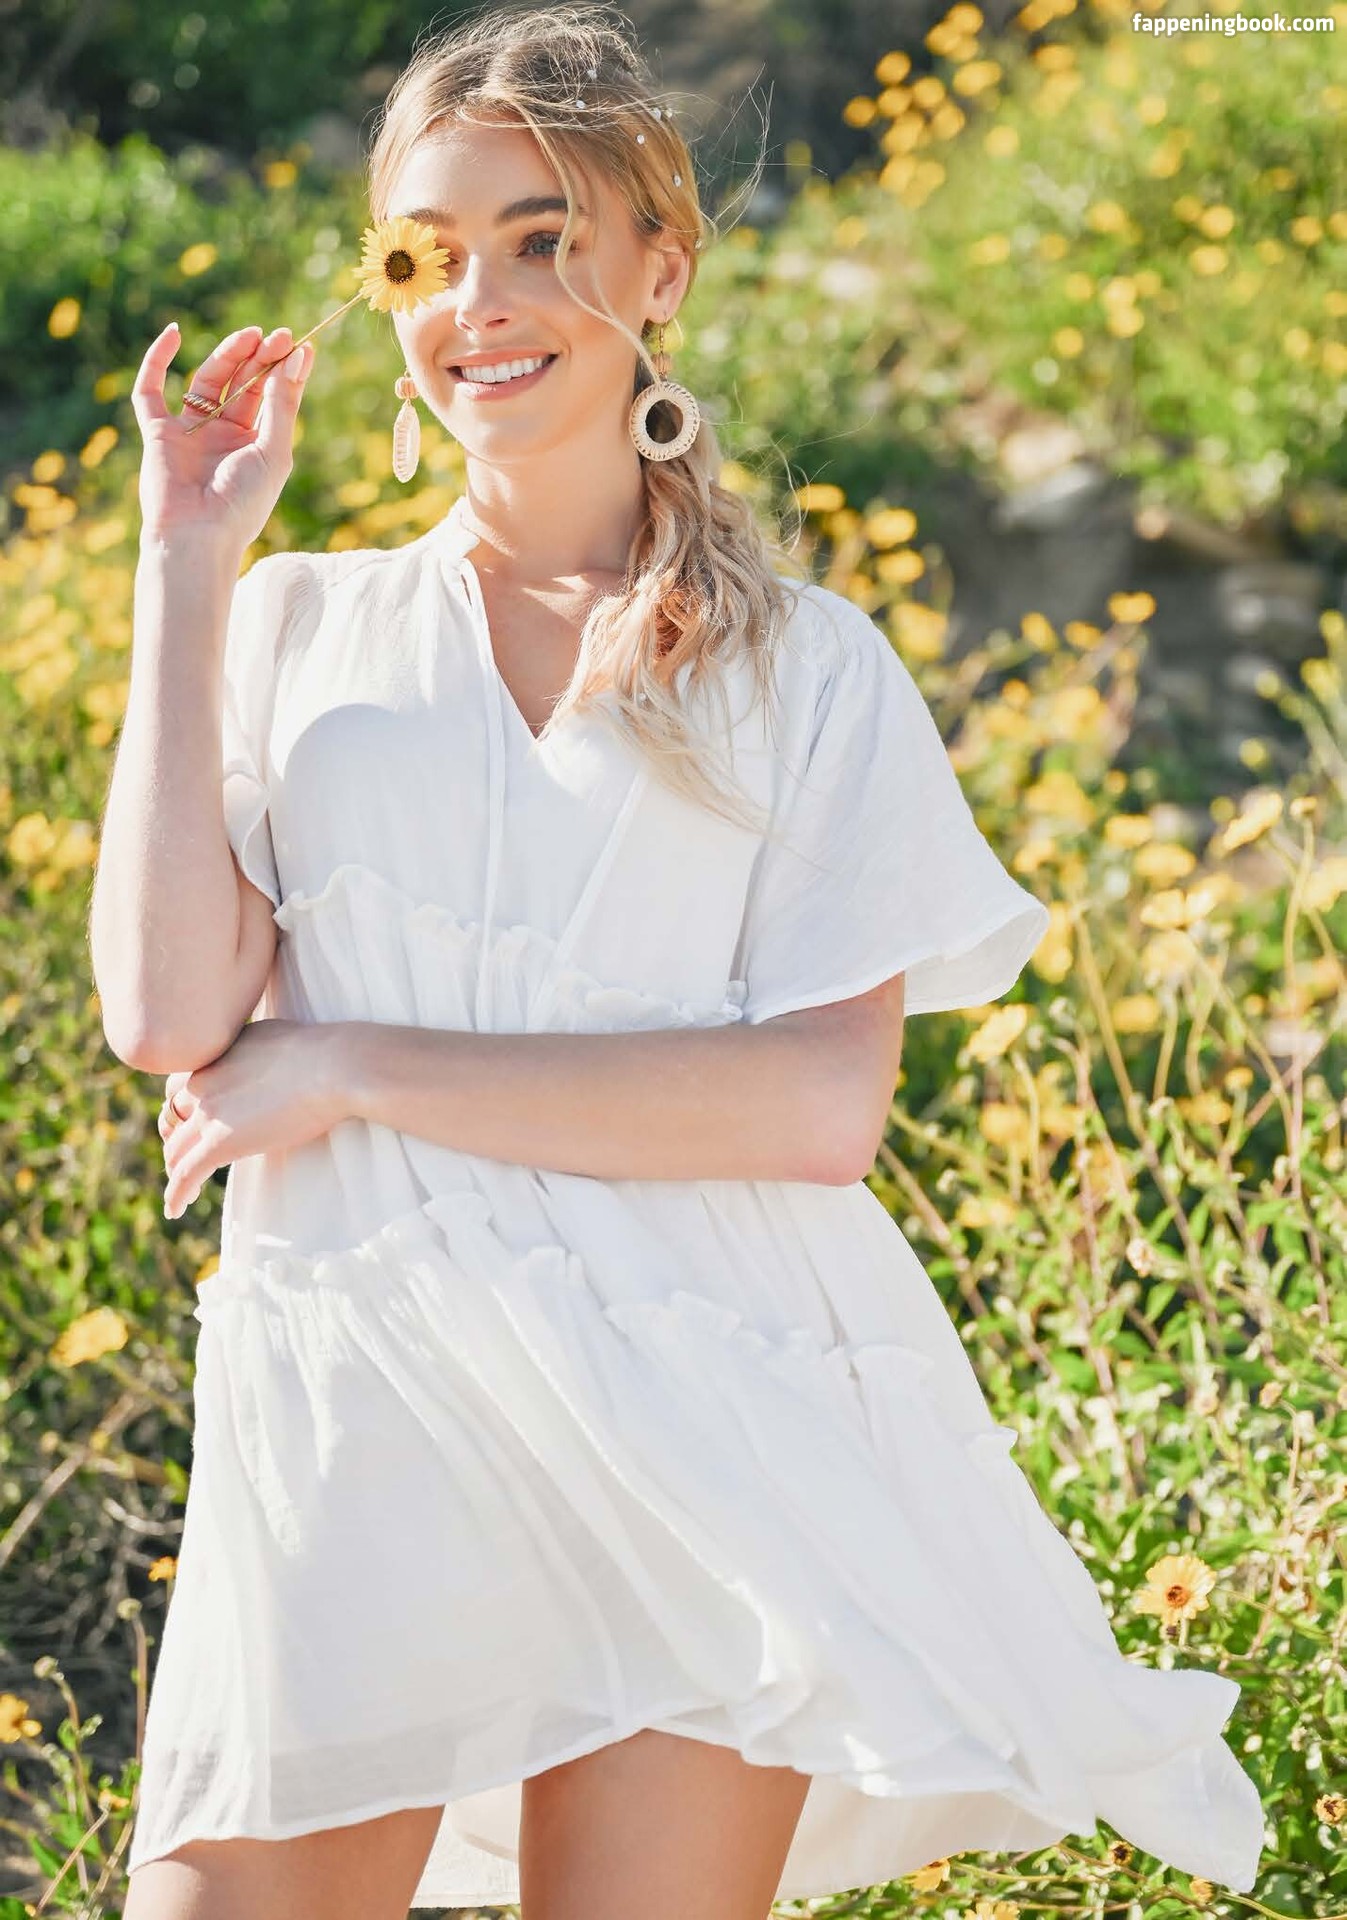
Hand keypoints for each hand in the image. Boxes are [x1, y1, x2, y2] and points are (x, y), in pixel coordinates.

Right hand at [131, 320, 314, 555]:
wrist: (199, 536)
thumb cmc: (243, 503)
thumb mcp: (274, 452)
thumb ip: (282, 405)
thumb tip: (298, 355)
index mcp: (256, 444)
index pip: (271, 397)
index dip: (283, 370)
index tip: (300, 344)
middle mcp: (223, 435)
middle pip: (242, 384)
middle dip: (259, 358)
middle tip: (276, 335)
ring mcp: (190, 432)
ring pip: (207, 380)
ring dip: (227, 355)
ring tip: (250, 336)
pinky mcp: (157, 433)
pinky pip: (150, 391)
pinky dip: (157, 360)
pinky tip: (173, 331)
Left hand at [157, 1019, 348, 1219]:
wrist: (332, 1067)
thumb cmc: (320, 1050)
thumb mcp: (272, 1037)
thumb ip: (251, 1053)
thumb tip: (258, 1060)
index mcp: (215, 1057)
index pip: (178, 1088)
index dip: (180, 1111)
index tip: (189, 1128)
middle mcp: (203, 1082)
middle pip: (172, 1120)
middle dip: (176, 1142)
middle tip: (185, 1162)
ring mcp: (210, 1113)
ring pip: (176, 1150)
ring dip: (176, 1171)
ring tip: (183, 1192)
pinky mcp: (221, 1142)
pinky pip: (186, 1174)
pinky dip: (176, 1195)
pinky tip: (175, 1211)